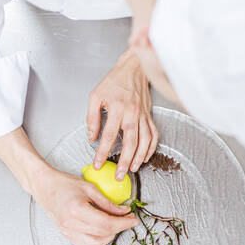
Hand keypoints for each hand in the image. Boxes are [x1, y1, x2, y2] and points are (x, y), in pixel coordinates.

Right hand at [0, 127, 138, 244]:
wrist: (44, 187)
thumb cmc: (64, 183)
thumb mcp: (90, 188)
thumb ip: (108, 202)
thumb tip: (124, 211)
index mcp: (77, 210)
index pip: (107, 223)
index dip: (124, 223)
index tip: (134, 219)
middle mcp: (71, 224)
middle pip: (103, 234)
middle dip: (120, 228)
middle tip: (127, 219)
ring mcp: (67, 232)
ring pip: (95, 244)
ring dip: (109, 236)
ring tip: (114, 224)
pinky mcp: (67, 235)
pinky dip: (98, 240)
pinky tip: (103, 229)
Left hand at [87, 47, 158, 180]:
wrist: (133, 69)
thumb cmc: (114, 81)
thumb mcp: (95, 96)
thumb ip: (92, 117)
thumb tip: (91, 136)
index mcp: (116, 108)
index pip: (108, 135)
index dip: (103, 152)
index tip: (98, 163)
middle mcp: (132, 113)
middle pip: (130, 142)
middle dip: (124, 161)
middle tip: (119, 175)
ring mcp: (143, 116)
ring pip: (144, 141)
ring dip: (139, 157)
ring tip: (132, 169)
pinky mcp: (149, 116)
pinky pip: (153, 135)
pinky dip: (151, 148)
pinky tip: (145, 157)